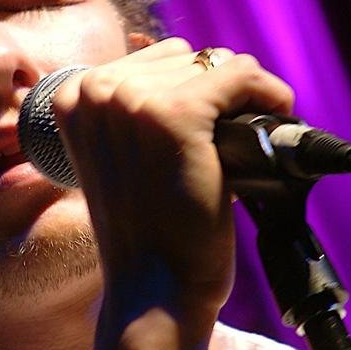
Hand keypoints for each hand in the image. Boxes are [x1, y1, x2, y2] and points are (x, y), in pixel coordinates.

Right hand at [53, 37, 294, 336]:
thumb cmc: (146, 230)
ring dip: (238, 99)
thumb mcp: (120, 156)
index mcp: (72, 97)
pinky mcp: (176, 114)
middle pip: (184, 58)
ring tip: (237, 145)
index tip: (213, 121)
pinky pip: (241, 75)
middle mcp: (94, 90)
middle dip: (213, 95)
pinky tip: (277, 116)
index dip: (192, 88)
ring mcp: (132, 100)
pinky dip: (268, 94)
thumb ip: (135, 109)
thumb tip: (199, 62)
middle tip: (226, 141)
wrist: (153, 291)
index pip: (153, 61)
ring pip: (214, 64)